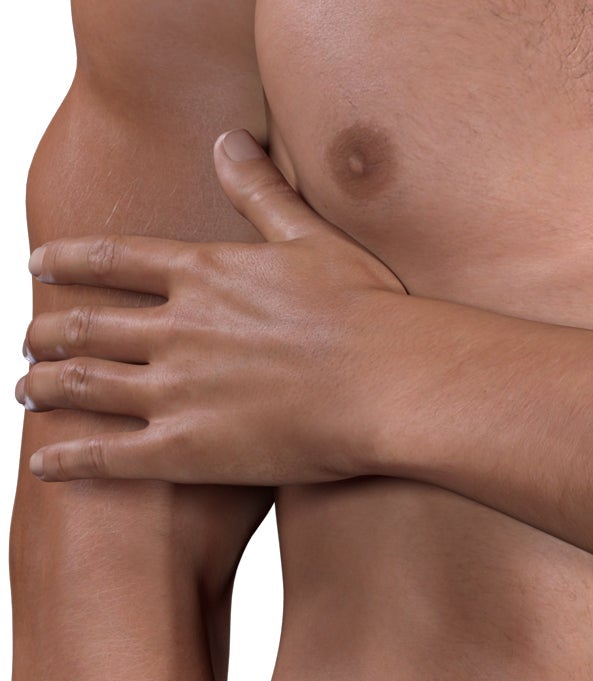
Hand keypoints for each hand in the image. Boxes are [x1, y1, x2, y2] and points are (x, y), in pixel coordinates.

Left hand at [18, 130, 408, 484]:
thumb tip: (228, 138)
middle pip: (88, 325)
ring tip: (24, 392)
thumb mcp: (313, 238)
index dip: (69, 262)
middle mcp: (176, 327)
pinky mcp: (188, 450)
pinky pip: (109, 455)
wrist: (390, 384)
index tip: (38, 265)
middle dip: (48, 332)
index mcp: (204, 274)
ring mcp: (176, 389)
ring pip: (85, 384)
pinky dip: (67, 459)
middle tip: (29, 341)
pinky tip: (42, 463)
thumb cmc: (370, 315)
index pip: (113, 260)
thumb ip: (261, 192)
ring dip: (45, 387)